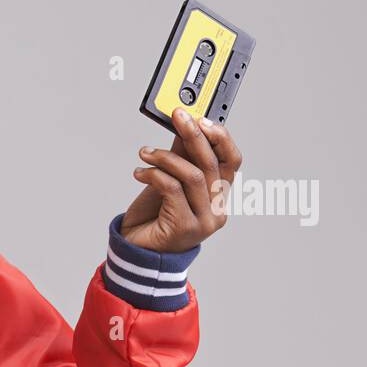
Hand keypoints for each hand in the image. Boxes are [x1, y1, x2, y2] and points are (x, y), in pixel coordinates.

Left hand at [121, 105, 242, 252]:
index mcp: (218, 195)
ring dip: (165, 157)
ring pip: (192, 174)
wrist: (134, 251)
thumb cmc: (153, 217)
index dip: (220, 136)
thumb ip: (181, 156)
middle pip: (212, 163)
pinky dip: (154, 174)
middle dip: (193, 134)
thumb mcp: (169, 180)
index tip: (200, 116)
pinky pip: (173, 189)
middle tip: (177, 116)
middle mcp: (217, 209)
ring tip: (144, 153)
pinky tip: (139, 172)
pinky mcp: (184, 227)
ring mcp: (203, 221)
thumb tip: (185, 125)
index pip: (231, 160)